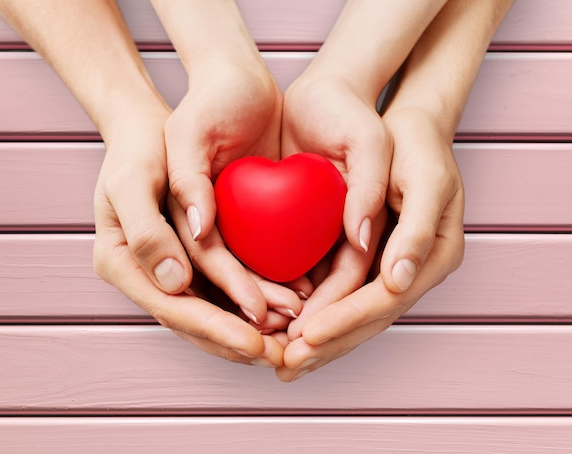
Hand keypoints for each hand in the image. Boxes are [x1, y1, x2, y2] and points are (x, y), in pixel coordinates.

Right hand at [92, 104, 284, 366]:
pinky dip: (253, 301)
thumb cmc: (138, 149)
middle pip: (195, 320)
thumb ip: (146, 232)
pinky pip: (224, 288)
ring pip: (214, 310)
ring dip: (252, 328)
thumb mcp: (132, 181)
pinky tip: (285, 308)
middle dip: (239, 341)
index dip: (215, 329)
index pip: (173, 308)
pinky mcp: (194, 258)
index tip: (255, 343)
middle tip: (282, 356)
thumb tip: (175, 283)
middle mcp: (147, 274)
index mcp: (122, 263)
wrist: (150, 129)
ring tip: (292, 337)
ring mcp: (171, 269)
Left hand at [276, 108, 464, 381]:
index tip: (308, 337)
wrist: (405, 126)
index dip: (346, 321)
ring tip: (282, 362)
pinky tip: (286, 328)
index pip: (384, 301)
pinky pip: (338, 293)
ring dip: (318, 341)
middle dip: (327, 344)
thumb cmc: (418, 146)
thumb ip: (414, 229)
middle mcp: (409, 270)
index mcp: (431, 257)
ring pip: (350, 313)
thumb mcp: (425, 179)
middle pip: (366, 319)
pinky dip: (314, 313)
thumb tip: (396, 280)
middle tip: (286, 366)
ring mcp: (386, 267)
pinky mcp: (364, 256)